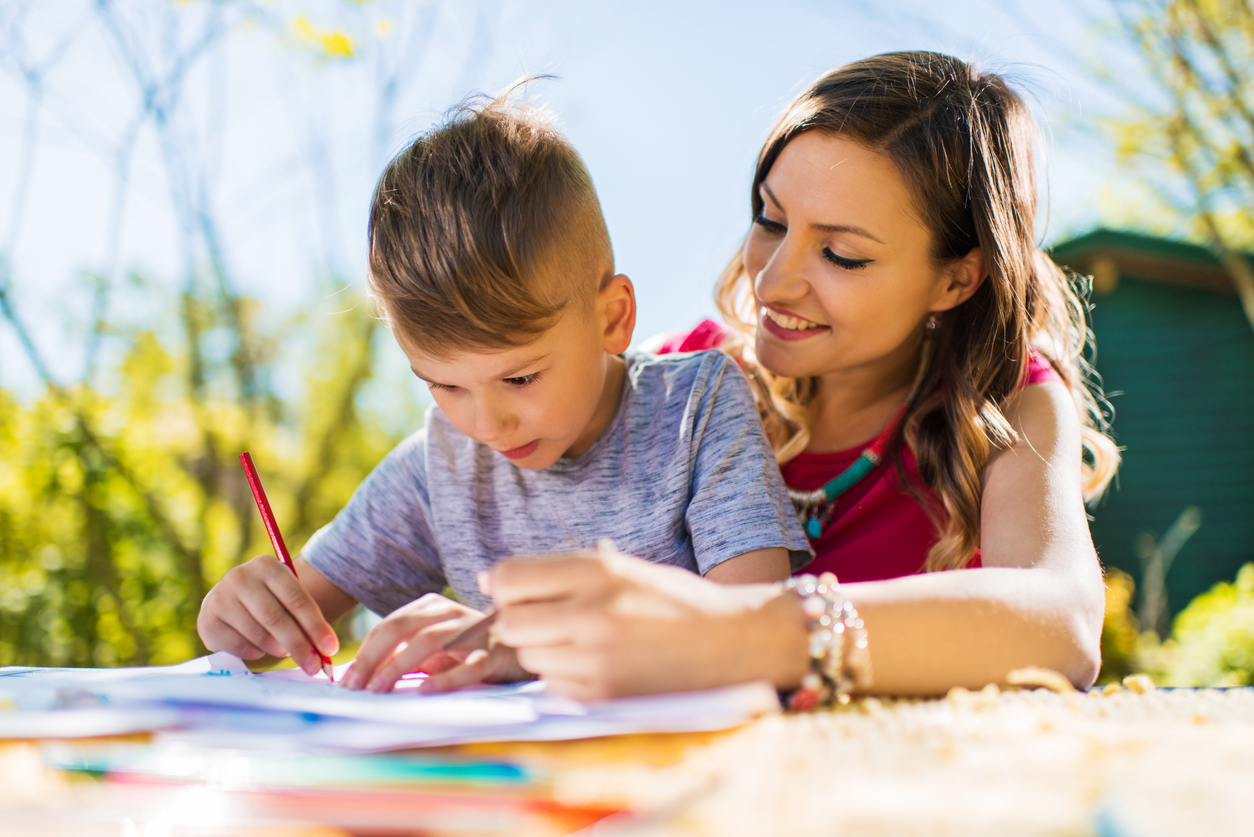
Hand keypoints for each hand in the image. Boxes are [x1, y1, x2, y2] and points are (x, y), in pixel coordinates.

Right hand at [197, 554, 338, 676]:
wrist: (232, 601)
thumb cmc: (270, 601)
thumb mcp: (288, 599)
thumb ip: (306, 620)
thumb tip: (326, 651)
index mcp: (267, 565)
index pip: (297, 599)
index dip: (316, 626)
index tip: (331, 649)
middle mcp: (240, 577)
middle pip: (276, 619)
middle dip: (299, 646)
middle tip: (315, 667)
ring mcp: (219, 598)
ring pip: (258, 635)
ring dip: (277, 649)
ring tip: (283, 650)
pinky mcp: (207, 621)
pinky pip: (240, 646)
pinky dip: (256, 652)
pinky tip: (259, 647)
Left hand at [341, 593, 528, 692]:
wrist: (531, 645)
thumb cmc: (476, 650)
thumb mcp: (440, 649)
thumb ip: (409, 655)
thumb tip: (366, 677)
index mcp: (434, 608)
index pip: (390, 625)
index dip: (363, 652)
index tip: (345, 680)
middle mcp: (451, 613)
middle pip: (401, 628)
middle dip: (371, 657)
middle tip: (352, 686)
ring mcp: (475, 631)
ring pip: (429, 642)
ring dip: (397, 666)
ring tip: (377, 689)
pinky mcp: (496, 653)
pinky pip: (468, 666)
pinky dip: (445, 679)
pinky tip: (425, 691)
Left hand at [487, 549, 809, 699]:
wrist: (733, 643)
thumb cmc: (672, 602)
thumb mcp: (621, 568)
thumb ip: (560, 573)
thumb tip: (490, 582)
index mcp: (596, 571)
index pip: (507, 578)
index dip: (506, 586)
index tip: (521, 592)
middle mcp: (592, 612)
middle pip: (510, 623)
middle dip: (522, 622)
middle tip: (552, 620)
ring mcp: (596, 659)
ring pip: (530, 657)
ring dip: (544, 651)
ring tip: (584, 642)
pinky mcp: (603, 696)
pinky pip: (553, 686)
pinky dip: (566, 678)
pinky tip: (600, 666)